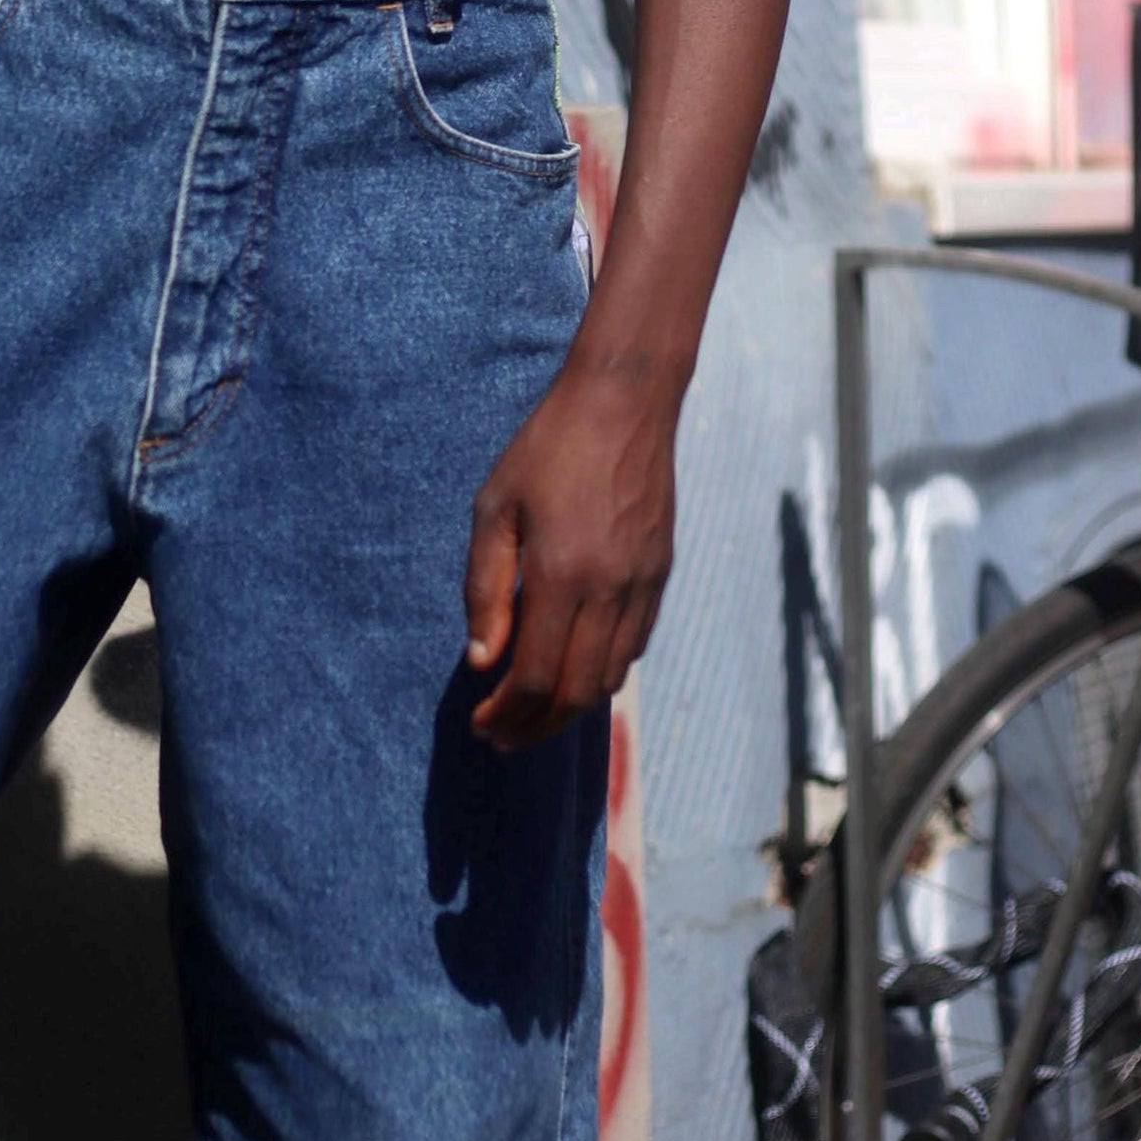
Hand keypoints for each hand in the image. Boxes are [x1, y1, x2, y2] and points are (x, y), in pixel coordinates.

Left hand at [464, 355, 676, 748]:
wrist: (624, 403)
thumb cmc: (546, 449)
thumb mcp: (494, 508)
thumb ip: (485, 588)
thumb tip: (483, 661)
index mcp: (561, 574)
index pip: (536, 675)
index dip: (506, 713)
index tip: (480, 724)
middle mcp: (609, 590)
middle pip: (576, 692)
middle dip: (535, 726)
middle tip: (501, 737)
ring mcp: (642, 585)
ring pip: (610, 678)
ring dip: (569, 709)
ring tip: (531, 716)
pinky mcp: (660, 575)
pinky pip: (633, 647)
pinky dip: (602, 675)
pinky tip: (573, 674)